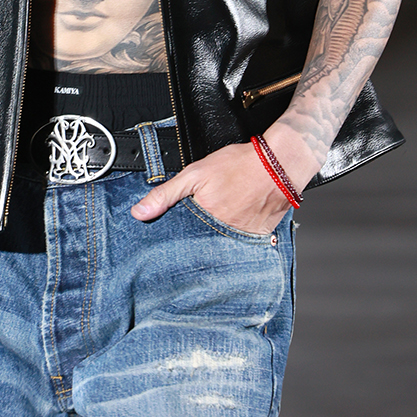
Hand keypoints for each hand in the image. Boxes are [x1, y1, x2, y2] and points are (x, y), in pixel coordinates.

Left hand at [131, 141, 291, 234]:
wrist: (278, 165)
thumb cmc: (239, 165)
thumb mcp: (195, 173)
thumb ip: (166, 194)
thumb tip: (139, 212)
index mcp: (204, 220)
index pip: (180, 242)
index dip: (172, 244)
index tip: (161, 252)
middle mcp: (222, 234)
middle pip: (200, 248)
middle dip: (192, 250)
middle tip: (186, 249)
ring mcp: (241, 239)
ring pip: (219, 250)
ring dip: (212, 249)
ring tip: (208, 244)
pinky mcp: (256, 239)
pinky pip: (241, 250)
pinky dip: (234, 247)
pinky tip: (229, 237)